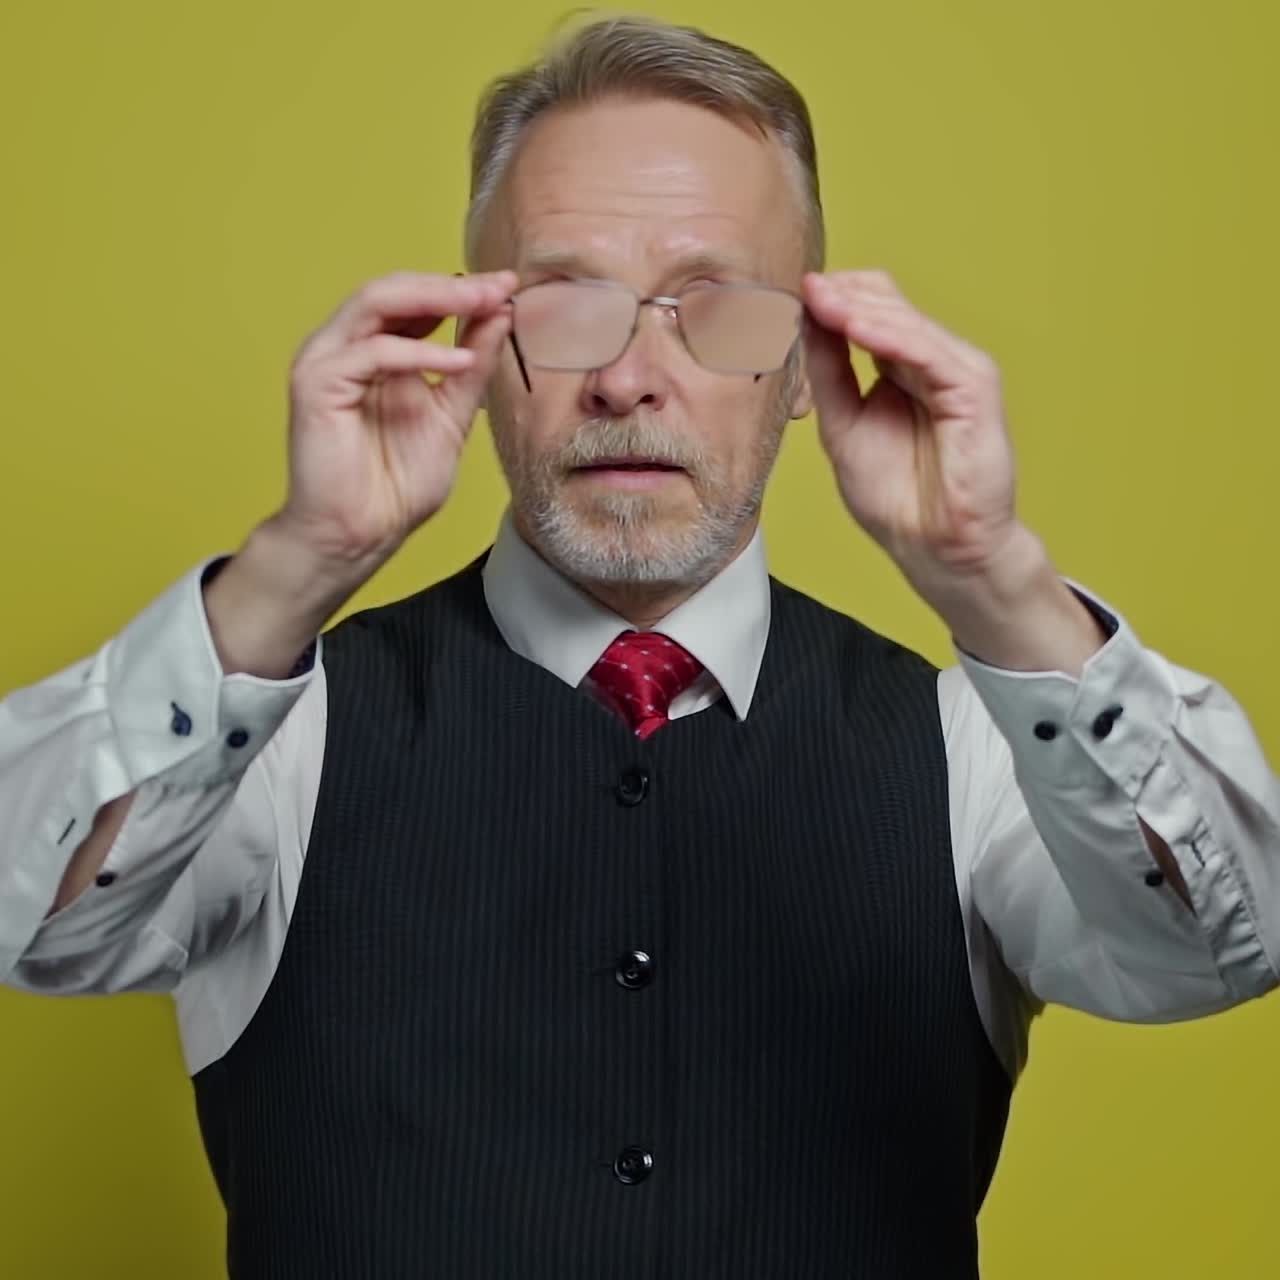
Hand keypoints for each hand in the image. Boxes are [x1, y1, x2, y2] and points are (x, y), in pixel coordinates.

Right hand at [278, 269, 516, 567]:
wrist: (361, 535)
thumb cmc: (397, 485)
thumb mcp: (450, 415)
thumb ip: (471, 368)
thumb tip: (500, 315)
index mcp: (374, 351)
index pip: (414, 302)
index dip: (461, 291)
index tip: (509, 287)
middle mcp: (345, 347)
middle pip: (395, 290)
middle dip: (452, 286)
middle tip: (501, 286)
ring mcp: (325, 361)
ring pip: (376, 303)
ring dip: (435, 299)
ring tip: (484, 304)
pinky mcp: (315, 384)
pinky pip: (372, 352)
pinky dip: (419, 352)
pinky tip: (458, 362)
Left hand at [800, 269, 1017, 593]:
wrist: (933, 547)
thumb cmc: (895, 496)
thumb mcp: (843, 425)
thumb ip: (828, 373)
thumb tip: (804, 320)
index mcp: (901, 365)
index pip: (868, 310)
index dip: (830, 299)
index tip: (785, 294)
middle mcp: (931, 360)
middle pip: (887, 303)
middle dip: (839, 295)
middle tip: (798, 288)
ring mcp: (957, 371)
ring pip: (906, 321)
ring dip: (858, 308)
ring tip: (819, 299)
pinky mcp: (976, 389)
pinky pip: (930, 352)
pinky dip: (892, 336)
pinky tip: (856, 328)